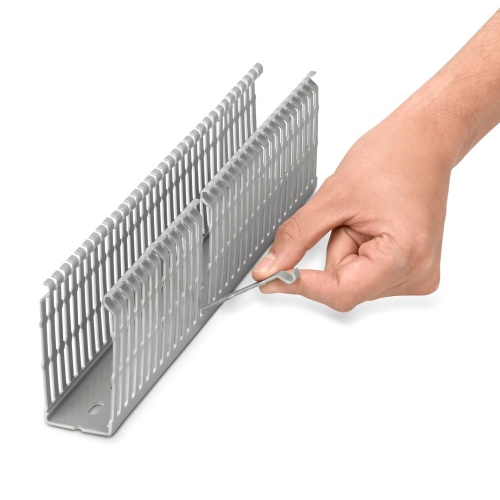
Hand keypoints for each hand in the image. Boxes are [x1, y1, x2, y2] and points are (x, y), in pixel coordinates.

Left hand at [252, 106, 454, 311]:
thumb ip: (297, 238)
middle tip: (345, 219)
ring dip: (345, 254)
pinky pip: (366, 276)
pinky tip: (372, 229)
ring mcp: (418, 275)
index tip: (270, 278)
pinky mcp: (413, 271)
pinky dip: (357, 256)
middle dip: (332, 254)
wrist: (423, 143)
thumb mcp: (332, 197)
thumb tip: (269, 269)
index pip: (339, 293)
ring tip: (365, 219)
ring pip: (352, 283)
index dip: (300, 284)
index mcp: (404, 257)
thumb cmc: (392, 158)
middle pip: (344, 289)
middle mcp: (417, 275)